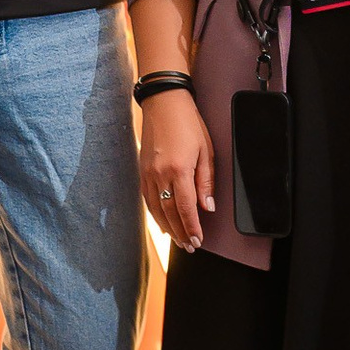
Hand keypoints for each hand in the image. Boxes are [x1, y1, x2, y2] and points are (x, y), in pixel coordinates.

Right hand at [139, 88, 213, 253]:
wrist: (163, 103)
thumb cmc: (188, 123)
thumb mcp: (205, 150)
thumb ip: (205, 181)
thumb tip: (207, 206)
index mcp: (179, 170)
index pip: (186, 208)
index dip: (192, 227)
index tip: (198, 240)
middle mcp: (160, 175)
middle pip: (170, 213)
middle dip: (180, 232)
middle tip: (190, 246)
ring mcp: (148, 173)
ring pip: (156, 209)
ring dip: (168, 227)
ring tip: (178, 240)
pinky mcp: (142, 170)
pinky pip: (148, 199)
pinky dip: (155, 214)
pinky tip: (162, 222)